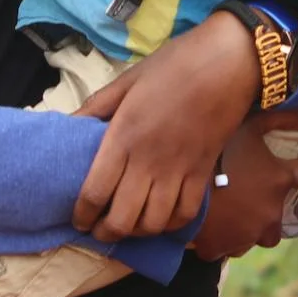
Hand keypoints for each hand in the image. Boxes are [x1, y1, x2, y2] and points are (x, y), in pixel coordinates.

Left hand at [71, 10, 262, 241]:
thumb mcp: (127, 80)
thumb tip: (68, 123)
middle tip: (99, 230)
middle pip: (122, 219)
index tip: (78, 219)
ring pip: (153, 223)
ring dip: (137, 232)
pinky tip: (161, 217)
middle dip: (106, 233)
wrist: (229, 63)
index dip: (82, 214)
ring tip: (129, 226)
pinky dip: (171, 224)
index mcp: (124, 136)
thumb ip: (96, 106)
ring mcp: (179, 170)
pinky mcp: (203, 173)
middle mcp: (149, 160)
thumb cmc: (174, 66)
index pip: (95, 191)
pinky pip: (185, 214)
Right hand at [188, 109, 297, 260]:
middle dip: (270, 209)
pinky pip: (227, 248)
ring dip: (248, 226)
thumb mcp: (250, 125)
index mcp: (280, 180)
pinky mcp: (222, 248)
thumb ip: (281, 119)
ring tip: (230, 211)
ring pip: (256, 236)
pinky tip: (210, 225)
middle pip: (280, 217)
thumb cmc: (219, 150)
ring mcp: (247, 234)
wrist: (179, 183)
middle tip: (252, 195)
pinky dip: (222, 239)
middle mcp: (270, 212)